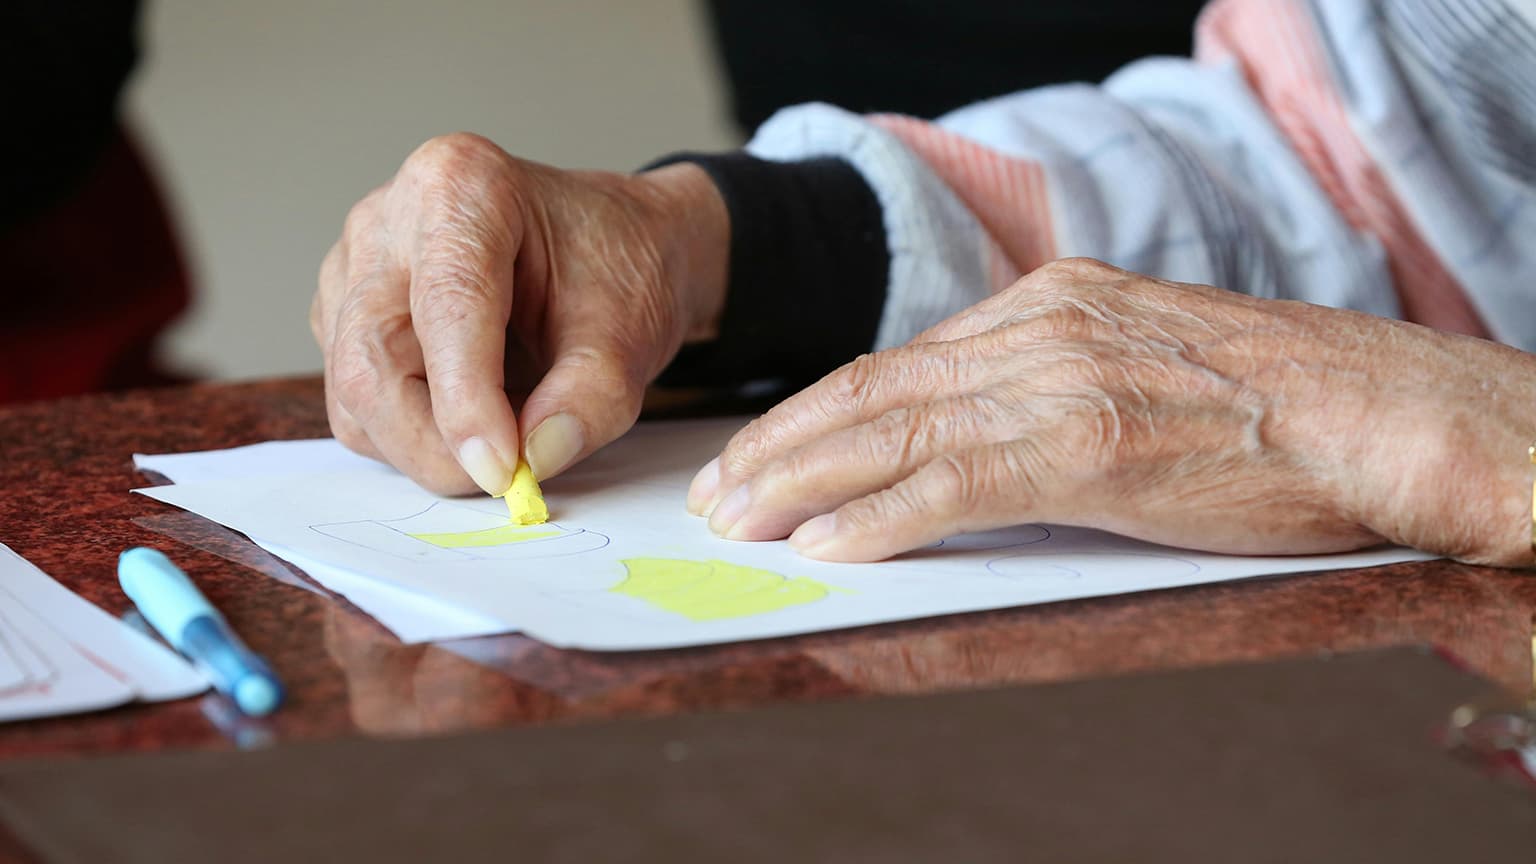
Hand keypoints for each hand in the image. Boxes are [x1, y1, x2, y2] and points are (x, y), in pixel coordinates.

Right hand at [313, 134, 726, 494]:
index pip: (445, 307)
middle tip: (506, 481)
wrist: (613, 248)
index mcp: (462, 186)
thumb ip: (590, 401)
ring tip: (506, 434)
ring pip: (354, 392)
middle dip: (433, 443)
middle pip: (371, 358)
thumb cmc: (618, 269)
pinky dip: (411, 435)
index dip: (467, 402)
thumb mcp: (631, 335)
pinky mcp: (343, 314)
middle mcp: (388, 218)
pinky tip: (472, 414)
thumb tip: (534, 460)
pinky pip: (356, 402)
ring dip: (424, 445)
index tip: (503, 472)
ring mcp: (353, 266)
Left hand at [688, 258, 1535, 566]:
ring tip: (739, 519)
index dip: (819, 411)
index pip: (901, 361)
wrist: (1377, 411)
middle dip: (782, 444)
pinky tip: (824, 544)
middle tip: (718, 489)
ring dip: (800, 481)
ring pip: (893, 432)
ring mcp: (1060, 384)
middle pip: (874, 390)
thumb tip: (974, 432)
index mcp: (1051, 302)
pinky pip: (952, 485)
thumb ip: (1052, 382)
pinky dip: (876, 517)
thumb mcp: (1140, 363)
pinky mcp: (1087, 448)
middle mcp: (1041, 329)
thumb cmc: (1274, 402)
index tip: (765, 450)